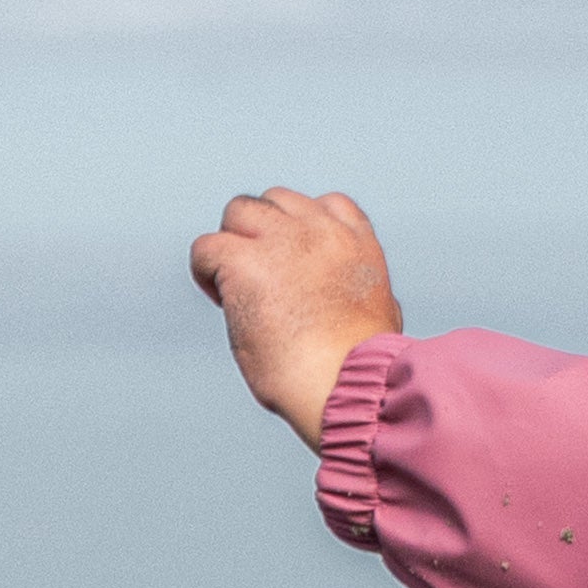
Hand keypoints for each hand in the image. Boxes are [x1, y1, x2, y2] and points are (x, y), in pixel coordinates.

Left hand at [189, 187, 401, 447]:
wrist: (341, 384)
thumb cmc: (358, 370)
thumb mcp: (381, 316)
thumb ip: (359, 291)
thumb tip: (349, 301)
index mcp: (358, 245)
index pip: (327, 205)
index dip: (303, 229)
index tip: (295, 263)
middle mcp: (321, 232)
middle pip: (275, 202)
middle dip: (264, 234)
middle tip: (261, 279)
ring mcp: (282, 241)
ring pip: (238, 212)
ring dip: (233, 245)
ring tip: (237, 287)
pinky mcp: (244, 261)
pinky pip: (206, 248)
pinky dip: (206, 272)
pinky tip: (222, 300)